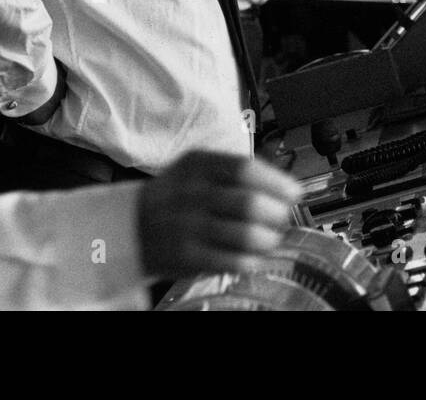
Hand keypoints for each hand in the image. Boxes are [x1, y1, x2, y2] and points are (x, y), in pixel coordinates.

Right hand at [137, 151, 303, 277]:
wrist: (130, 226)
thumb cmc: (175, 196)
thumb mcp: (197, 169)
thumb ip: (236, 170)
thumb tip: (284, 183)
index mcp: (198, 165)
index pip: (246, 169)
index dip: (277, 183)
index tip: (294, 193)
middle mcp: (192, 193)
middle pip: (250, 203)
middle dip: (277, 214)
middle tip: (282, 219)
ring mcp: (188, 226)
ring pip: (247, 235)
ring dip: (269, 240)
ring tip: (270, 239)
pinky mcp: (187, 257)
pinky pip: (234, 261)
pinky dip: (252, 260)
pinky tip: (252, 256)